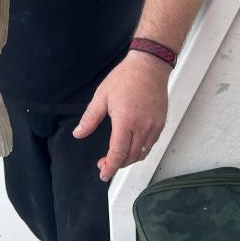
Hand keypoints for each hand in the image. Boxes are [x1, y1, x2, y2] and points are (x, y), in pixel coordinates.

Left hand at [73, 52, 168, 181]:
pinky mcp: (160, 123)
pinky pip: (150, 145)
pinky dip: (140, 151)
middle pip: (130, 156)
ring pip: (142, 153)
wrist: (149, 66)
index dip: (110, 167)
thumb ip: (90, 118)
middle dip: (117, 164)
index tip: (103, 174)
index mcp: (125, 121)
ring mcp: (154, 126)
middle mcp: (142, 127)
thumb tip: (78, 134)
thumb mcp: (102, 96)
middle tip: (104, 164)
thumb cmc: (125, 78)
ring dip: (129, 159)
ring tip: (116, 157)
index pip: (118, 152)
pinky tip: (131, 146)